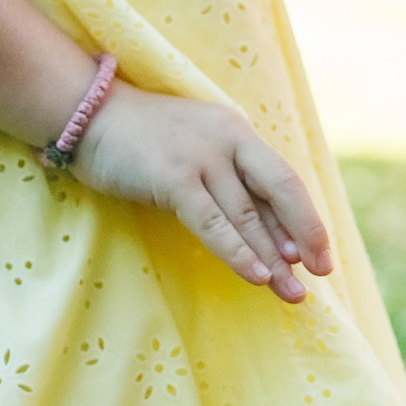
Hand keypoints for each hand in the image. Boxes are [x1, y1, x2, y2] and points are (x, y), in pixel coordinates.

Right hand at [71, 84, 334, 302]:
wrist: (85, 113)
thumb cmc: (138, 139)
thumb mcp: (193, 148)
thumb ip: (226, 178)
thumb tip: (270, 232)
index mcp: (234, 130)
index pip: (282, 178)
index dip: (305, 218)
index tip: (319, 255)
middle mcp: (226, 138)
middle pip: (280, 190)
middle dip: (304, 236)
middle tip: (319, 276)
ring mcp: (199, 155)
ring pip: (247, 214)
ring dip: (273, 257)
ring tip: (291, 292)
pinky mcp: (173, 176)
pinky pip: (213, 222)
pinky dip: (237, 251)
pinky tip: (256, 275)